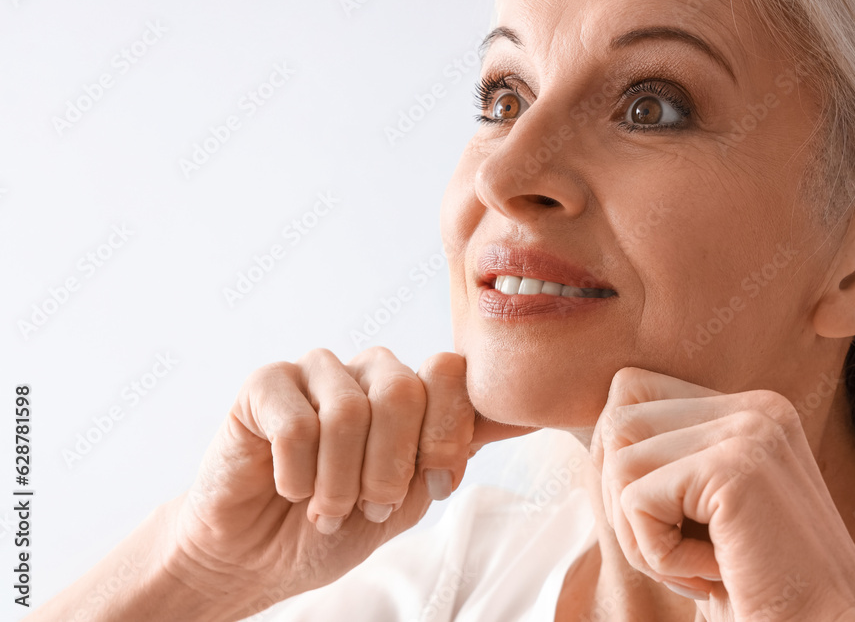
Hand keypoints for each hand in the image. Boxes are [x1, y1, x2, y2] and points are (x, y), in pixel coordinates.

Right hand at [171, 346, 534, 617]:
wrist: (259, 557)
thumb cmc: (336, 526)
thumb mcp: (407, 499)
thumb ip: (449, 456)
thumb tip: (523, 419)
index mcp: (411, 393)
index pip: (450, 375)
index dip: (446, 436)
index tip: (435, 487)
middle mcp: (368, 372)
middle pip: (403, 391)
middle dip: (390, 468)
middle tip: (370, 507)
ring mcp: (316, 371)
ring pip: (350, 411)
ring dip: (340, 482)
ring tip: (327, 510)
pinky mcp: (265, 385)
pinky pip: (297, 424)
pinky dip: (297, 475)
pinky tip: (288, 488)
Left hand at [590, 367, 854, 620]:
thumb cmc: (755, 591)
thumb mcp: (702, 512)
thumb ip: (662, 460)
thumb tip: (598, 428)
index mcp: (750, 411)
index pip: (632, 392)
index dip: (626, 467)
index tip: (674, 524)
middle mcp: (756, 408)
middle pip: (618, 422)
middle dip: (628, 502)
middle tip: (685, 555)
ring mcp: (751, 431)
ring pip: (620, 463)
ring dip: (642, 534)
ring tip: (700, 566)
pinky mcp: (736, 467)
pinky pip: (636, 501)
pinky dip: (658, 555)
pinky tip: (713, 574)